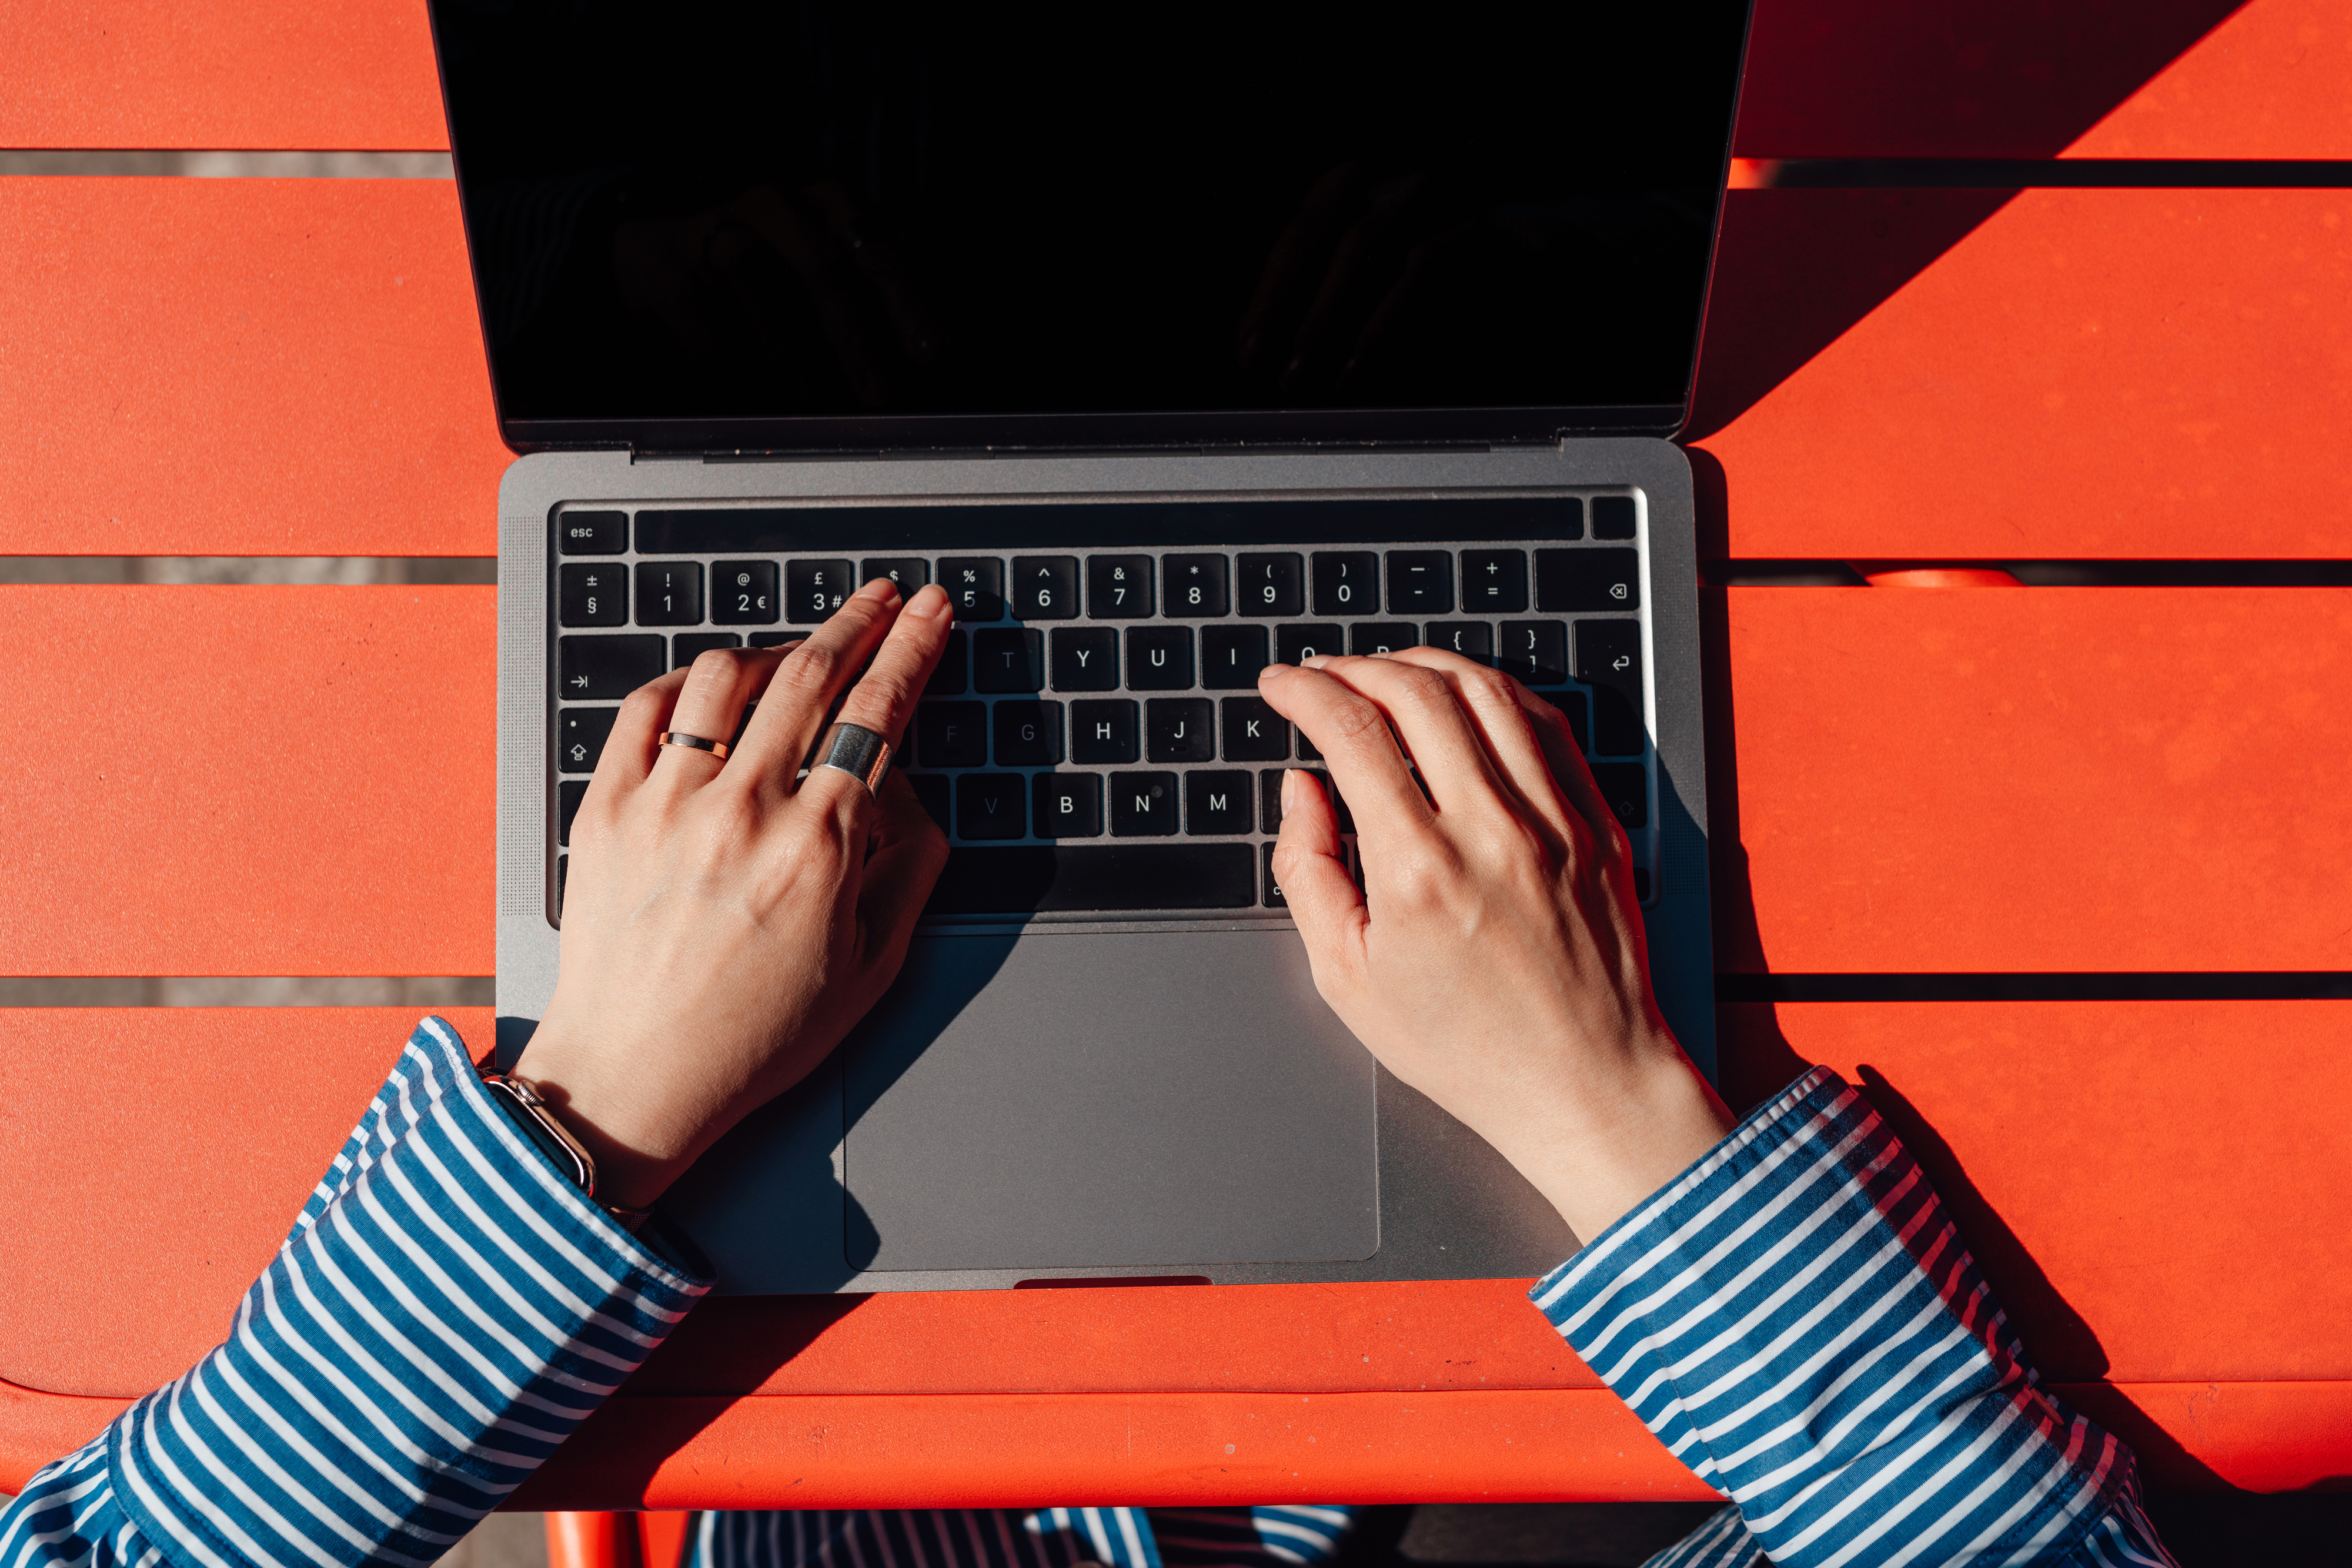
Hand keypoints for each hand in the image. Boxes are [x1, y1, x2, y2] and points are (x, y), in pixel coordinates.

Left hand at [514, 579, 953, 1210]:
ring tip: (798, 652)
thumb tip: (915, 801)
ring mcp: (667, 803)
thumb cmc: (751, 1038)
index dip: (914, 650)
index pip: (879, 714)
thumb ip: (908, 874)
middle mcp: (743, 812)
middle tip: (884, 600)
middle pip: (811, 674)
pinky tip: (708, 687)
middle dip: (860, 623)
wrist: (633, 1078)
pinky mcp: (606, 810)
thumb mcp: (868, 969)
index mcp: (818, 849)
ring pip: (726, 674)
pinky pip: (646, 707)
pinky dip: (685, 681)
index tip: (931, 614)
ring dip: (775, 647)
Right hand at [1257, 649, 1731, 1240]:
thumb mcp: (1348, 980)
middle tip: (1324, 675)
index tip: (1281, 684)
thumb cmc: (1466, 1048)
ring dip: (1424, 664)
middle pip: (1416, 691)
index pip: (1351, 732)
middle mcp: (1491, 830)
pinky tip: (1465, 700)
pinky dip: (1497, 693)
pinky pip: (1547, 724)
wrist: (1585, 1084)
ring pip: (1487, 691)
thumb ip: (1307, 873)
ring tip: (1388, 672)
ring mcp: (1554, 820)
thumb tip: (1300, 790)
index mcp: (1418, 870)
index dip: (1304, 691)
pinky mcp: (1596, 823)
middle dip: (1354, 665)